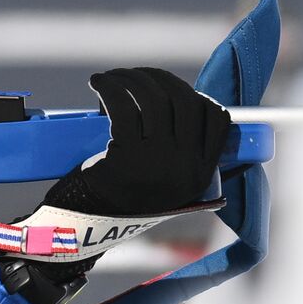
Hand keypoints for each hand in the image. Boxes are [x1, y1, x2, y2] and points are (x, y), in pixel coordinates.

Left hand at [44, 67, 230, 215]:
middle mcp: (187, 168)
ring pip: (154, 100)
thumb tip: (173, 102)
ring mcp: (159, 163)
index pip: (217, 120)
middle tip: (133, 76)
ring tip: (112, 77)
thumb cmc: (118, 198)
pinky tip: (99, 82)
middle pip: (184, 102)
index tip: (169, 88)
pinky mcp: (127, 158)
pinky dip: (109, 88)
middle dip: (158, 79)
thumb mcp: (162, 182)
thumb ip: (176, 154)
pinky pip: (123, 108)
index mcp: (201, 173)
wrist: (85, 227)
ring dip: (131, 78)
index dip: (195, 95)